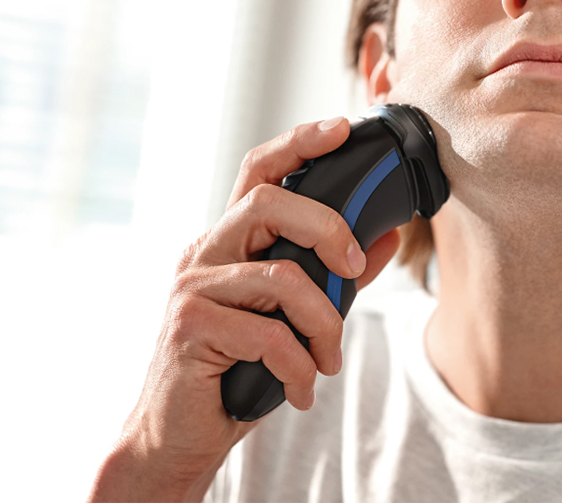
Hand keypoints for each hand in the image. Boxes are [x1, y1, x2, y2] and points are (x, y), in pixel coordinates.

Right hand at [87, 116, 401, 502]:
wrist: (177, 434)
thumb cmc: (234, 369)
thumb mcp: (291, 317)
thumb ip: (333, 276)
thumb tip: (384, 238)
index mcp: (227, 240)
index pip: (258, 172)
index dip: (298, 142)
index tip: (341, 128)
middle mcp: (203, 252)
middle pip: (267, 203)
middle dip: (327, 229)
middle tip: (352, 269)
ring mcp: (191, 286)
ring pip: (280, 277)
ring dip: (323, 323)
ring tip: (327, 359)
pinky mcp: (189, 325)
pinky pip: (268, 334)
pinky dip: (298, 367)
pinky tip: (299, 390)